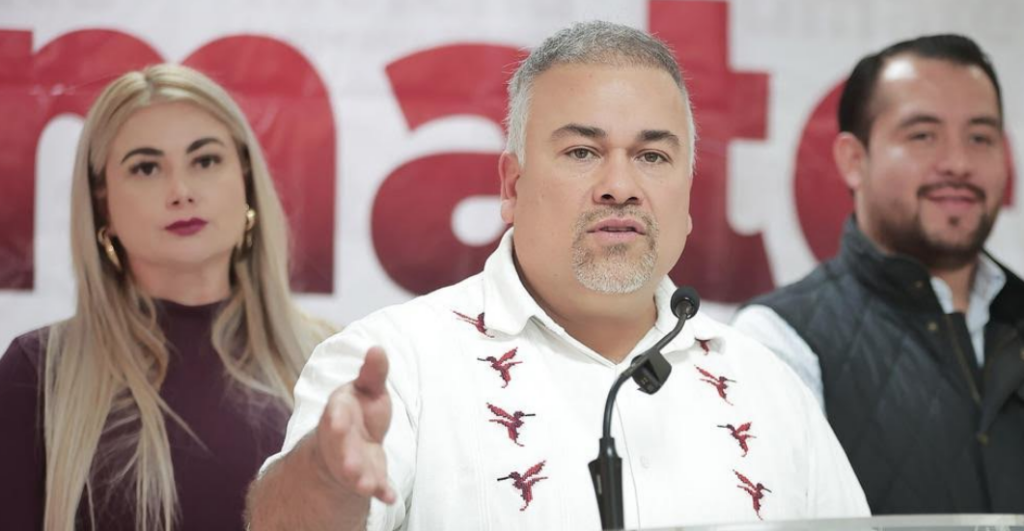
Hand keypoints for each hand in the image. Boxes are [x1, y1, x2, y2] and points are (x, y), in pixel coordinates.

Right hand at [314, 346, 396, 503]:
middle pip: (342, 450)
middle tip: (352, 468)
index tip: (339, 421)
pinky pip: (374, 486)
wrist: (346, 443)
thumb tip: (378, 347)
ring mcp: (352, 462)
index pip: (336, 415)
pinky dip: (382, 491)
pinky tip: (389, 496)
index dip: (337, 419)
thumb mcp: (367, 388)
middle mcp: (341, 441)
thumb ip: (373, 372)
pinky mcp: (367, 477)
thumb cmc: (358, 410)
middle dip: (347, 459)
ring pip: (355, 473)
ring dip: (361, 480)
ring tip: (368, 487)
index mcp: (339, 413)